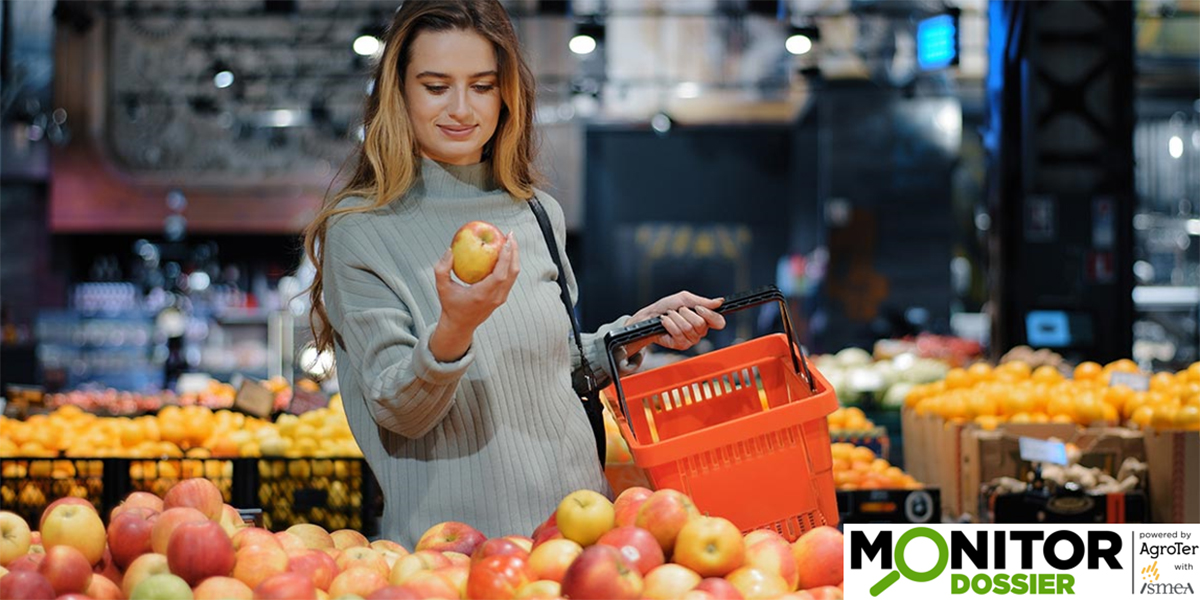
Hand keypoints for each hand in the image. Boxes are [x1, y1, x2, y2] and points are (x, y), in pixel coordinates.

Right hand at [429, 232, 519, 360]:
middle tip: (510, 235)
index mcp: (482, 295)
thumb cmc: (450, 306)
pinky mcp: (502, 298)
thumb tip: (450, 251)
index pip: (500, 275)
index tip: (506, 240)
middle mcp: (495, 297)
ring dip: (514, 257)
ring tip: (509, 241)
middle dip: (514, 251)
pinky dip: (509, 264)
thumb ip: (442, 269)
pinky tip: (504, 253)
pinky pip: (510, 278)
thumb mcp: (441, 288)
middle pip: (512, 272)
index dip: (506, 257)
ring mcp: (500, 298)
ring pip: (514, 275)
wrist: (460, 325)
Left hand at [626, 291, 725, 352]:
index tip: (698, 308)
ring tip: (670, 316)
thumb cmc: (667, 307)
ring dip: (675, 318)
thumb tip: (719, 302)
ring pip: (688, 328)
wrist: (650, 316)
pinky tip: (665, 322)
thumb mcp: (684, 298)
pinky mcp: (681, 345)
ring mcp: (691, 339)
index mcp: (705, 318)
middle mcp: (700, 331)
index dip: (709, 315)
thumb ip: (703, 301)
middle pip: (701, 324)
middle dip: (686, 313)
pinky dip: (669, 324)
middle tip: (678, 310)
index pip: (718, 321)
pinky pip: (678, 333)